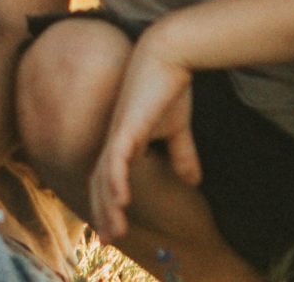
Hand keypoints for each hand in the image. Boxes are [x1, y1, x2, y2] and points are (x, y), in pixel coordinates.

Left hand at [89, 38, 199, 238]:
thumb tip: (192, 180)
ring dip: (107, 204)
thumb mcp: (178, 129)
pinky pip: (117, 157)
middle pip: (100, 181)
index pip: (108, 178)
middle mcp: (113, 139)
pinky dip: (116, 178)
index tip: (111, 229)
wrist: (169, 55)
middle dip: (102, 212)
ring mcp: (117, 132)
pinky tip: (118, 198)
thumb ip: (181, 153)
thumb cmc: (170, 87)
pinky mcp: (127, 124)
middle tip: (105, 239)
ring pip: (104, 175)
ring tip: (111, 229)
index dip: (108, 204)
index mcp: (123, 141)